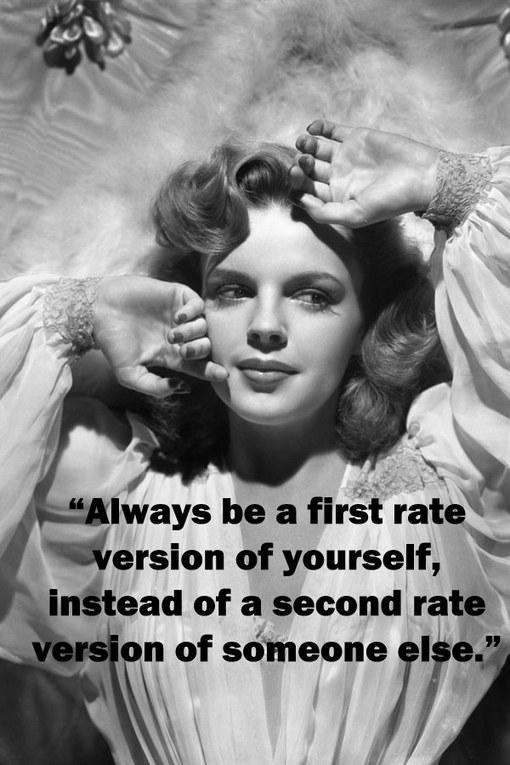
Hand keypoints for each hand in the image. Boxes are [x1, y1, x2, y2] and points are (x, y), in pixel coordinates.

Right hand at [93, 275, 226, 396]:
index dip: (213, 371)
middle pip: (207, 345)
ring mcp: (179, 315)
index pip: (200, 365)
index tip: (222, 374)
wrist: (98, 312)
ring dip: (194, 332)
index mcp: (172, 355)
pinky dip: (194, 311)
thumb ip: (155, 387)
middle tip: (182, 349)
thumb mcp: (130, 375)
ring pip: (206, 325)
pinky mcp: (177, 296)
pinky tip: (178, 317)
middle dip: (200, 350)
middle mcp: (180, 336)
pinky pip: (199, 303)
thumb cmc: (112, 344)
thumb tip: (183, 388)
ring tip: (173, 333)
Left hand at [290, 120, 438, 226]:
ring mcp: (346, 156)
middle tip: (301, 161)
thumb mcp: (354, 215)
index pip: (307, 191)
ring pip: (316, 149)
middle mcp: (339, 177)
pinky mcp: (356, 137)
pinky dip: (318, 127)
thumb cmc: (390, 201)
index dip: (296, 184)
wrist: (420, 176)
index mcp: (336, 198)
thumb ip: (325, 213)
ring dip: (305, 145)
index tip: (294, 176)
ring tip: (304, 143)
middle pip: (308, 170)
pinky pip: (331, 130)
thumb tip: (301, 201)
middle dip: (300, 164)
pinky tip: (312, 128)